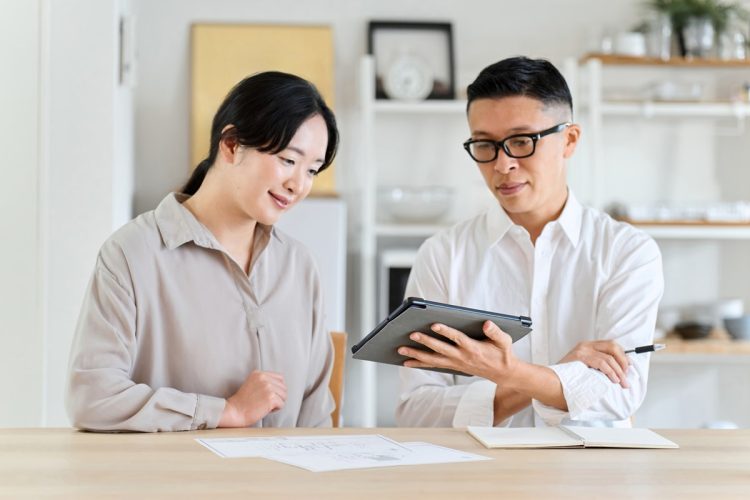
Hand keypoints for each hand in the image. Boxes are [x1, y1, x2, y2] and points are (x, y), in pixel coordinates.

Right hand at [219, 370, 286, 427]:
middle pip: (284, 387)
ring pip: (284, 395)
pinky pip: (282, 404)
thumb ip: (264, 381)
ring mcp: (267, 387)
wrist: (234, 411)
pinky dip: (276, 409)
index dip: (278, 388)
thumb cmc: (242, 402)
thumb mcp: (252, 384)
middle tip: (266, 402)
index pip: (280, 378)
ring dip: (277, 403)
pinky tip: (265, 410)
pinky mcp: (270, 397)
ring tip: (265, 406)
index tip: (270, 395)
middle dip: (278, 396)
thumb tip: (281, 385)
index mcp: (259, 373)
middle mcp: (264, 378)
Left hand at [398, 320, 517, 381]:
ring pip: (433, 359)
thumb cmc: (503, 353)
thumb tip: (487, 323)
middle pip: (440, 349)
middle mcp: (462, 356)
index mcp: (473, 348)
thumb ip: (495, 332)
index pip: (457, 338)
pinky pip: (434, 365)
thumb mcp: (504, 341)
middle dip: (425, 342)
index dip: (446, 331)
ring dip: (416, 355)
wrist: (503, 373)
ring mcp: (456, 363)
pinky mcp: (453, 366)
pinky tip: (407, 361)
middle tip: (411, 335)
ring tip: (400, 349)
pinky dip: (420, 363)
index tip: (434, 325)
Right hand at [560, 341, 629, 387]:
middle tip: (627, 375)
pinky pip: (602, 363)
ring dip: (619, 371)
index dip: (623, 355)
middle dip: (624, 361)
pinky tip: (614, 379)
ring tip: (622, 382)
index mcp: (587, 345)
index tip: (628, 366)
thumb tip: (617, 370)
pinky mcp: (581, 357)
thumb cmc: (568, 376)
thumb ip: (596, 364)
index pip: (611, 344)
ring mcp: (583, 350)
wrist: (551, 379)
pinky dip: (611, 372)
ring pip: (609, 357)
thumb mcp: (583, 366)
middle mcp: (586, 345)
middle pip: (613, 346)